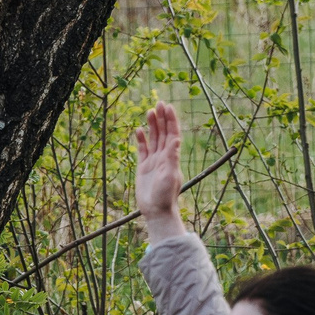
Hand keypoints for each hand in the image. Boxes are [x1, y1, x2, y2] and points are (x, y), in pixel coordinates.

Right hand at [135, 102, 185, 237]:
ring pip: (153, 139)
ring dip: (152, 125)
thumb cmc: (165, 196)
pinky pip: (143, 150)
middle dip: (162, 118)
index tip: (167, 107)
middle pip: (163, 133)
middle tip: (159, 103)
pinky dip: (142, 140)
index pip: (172, 134)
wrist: (156, 211)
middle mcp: (164, 157)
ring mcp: (153, 161)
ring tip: (149, 111)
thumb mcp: (170, 175)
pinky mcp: (143, 168)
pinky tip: (139, 130)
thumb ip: (172, 157)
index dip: (170, 120)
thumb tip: (175, 139)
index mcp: (171, 157)